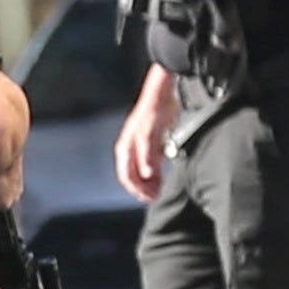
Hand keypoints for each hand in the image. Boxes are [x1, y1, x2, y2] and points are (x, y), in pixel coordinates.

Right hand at [115, 84, 177, 202]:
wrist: (162, 92)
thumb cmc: (155, 110)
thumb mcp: (151, 133)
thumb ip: (148, 154)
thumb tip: (147, 174)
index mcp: (126, 147)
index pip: (127, 176)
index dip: (138, 189)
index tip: (151, 197)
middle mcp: (129, 148)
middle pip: (131, 176)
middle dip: (142, 188)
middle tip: (155, 196)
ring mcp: (137, 145)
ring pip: (139, 170)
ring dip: (148, 182)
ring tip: (159, 189)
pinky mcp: (147, 141)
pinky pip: (146, 162)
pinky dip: (153, 172)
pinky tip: (161, 175)